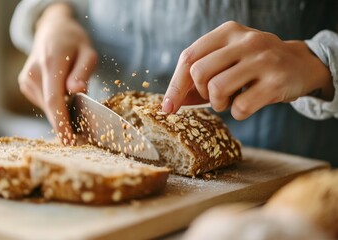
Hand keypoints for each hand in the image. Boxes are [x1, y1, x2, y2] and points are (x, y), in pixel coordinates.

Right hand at [18, 3, 97, 143]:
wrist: (52, 31)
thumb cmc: (74, 42)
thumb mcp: (88, 52)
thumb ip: (83, 72)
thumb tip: (78, 90)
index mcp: (51, 63)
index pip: (54, 100)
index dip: (62, 123)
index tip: (68, 141)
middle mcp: (33, 73)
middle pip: (50, 107)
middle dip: (65, 122)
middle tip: (80, 134)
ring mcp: (26, 80)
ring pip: (47, 107)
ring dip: (61, 112)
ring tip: (75, 101)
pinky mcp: (25, 85)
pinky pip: (43, 103)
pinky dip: (55, 106)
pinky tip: (63, 95)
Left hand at [163, 21, 332, 119]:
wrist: (301, 64)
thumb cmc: (254, 65)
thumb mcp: (228, 61)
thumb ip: (200, 78)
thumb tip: (172, 102)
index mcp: (227, 32)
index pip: (188, 57)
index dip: (175, 85)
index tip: (168, 107)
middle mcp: (245, 41)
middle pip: (199, 73)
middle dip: (200, 92)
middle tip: (215, 96)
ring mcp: (262, 60)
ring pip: (217, 89)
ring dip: (218, 103)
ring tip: (230, 100)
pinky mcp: (276, 82)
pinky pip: (240, 107)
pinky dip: (238, 113)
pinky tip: (247, 104)